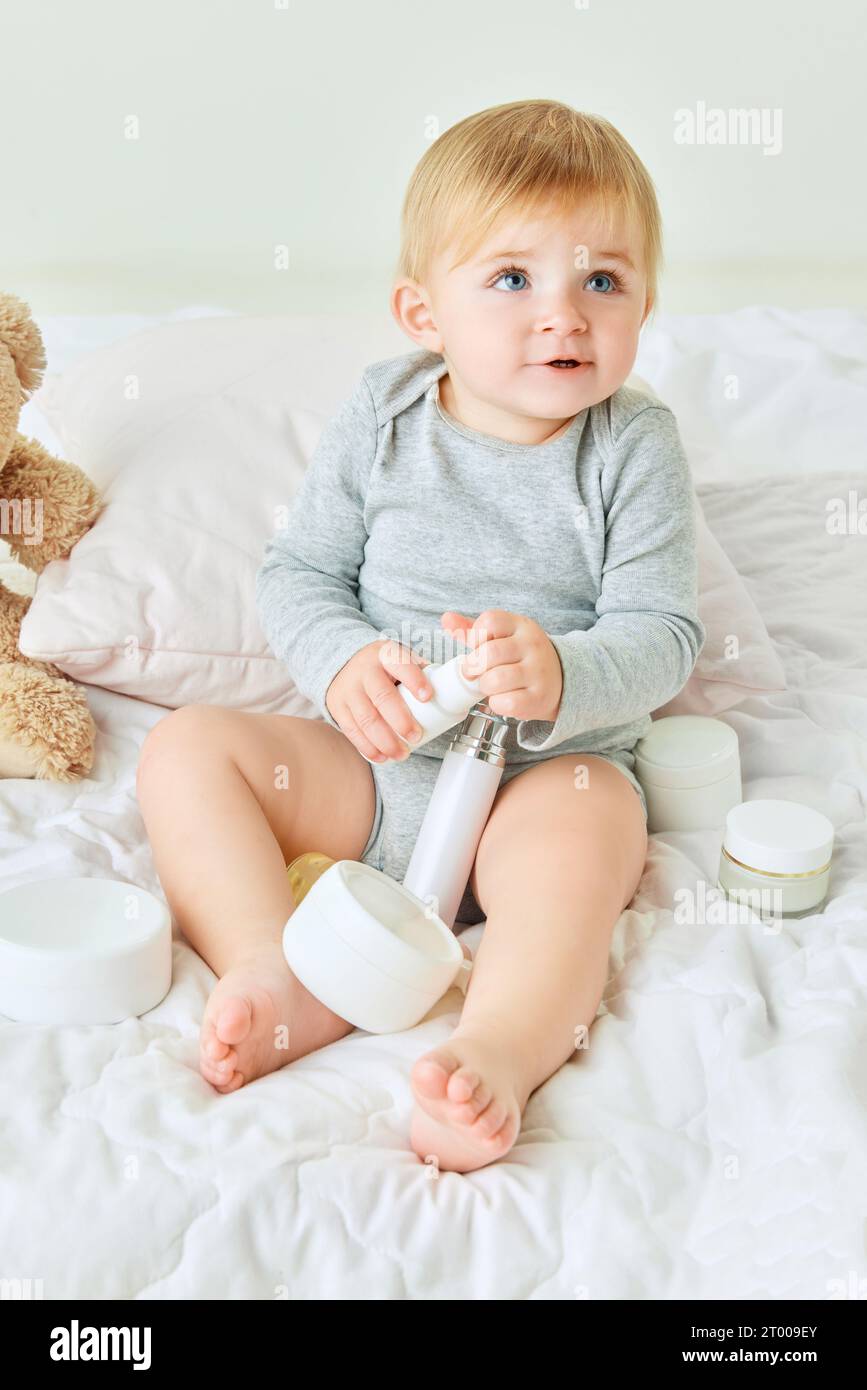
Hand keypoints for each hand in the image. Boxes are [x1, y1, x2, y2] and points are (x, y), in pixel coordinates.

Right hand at [325, 638, 433, 762]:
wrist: (345, 664)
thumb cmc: (384, 667)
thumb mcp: (400, 659)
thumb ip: (422, 672)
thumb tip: (455, 693)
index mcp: (386, 655)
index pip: (400, 664)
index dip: (414, 680)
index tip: (428, 697)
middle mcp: (365, 670)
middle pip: (382, 697)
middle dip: (401, 721)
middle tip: (416, 737)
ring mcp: (349, 689)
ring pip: (366, 718)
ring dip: (385, 740)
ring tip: (402, 754)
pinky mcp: (338, 707)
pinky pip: (351, 730)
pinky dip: (367, 747)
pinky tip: (381, 757)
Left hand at [441, 609, 562, 722]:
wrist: (560, 679)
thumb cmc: (521, 657)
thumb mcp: (502, 636)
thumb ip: (473, 629)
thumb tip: (446, 618)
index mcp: (521, 626)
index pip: (490, 621)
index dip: (476, 636)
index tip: (478, 646)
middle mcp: (532, 646)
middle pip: (489, 653)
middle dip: (473, 667)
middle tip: (475, 673)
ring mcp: (538, 672)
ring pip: (495, 680)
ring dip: (485, 687)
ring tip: (491, 685)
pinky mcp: (539, 697)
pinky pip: (506, 703)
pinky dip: (497, 704)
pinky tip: (503, 698)